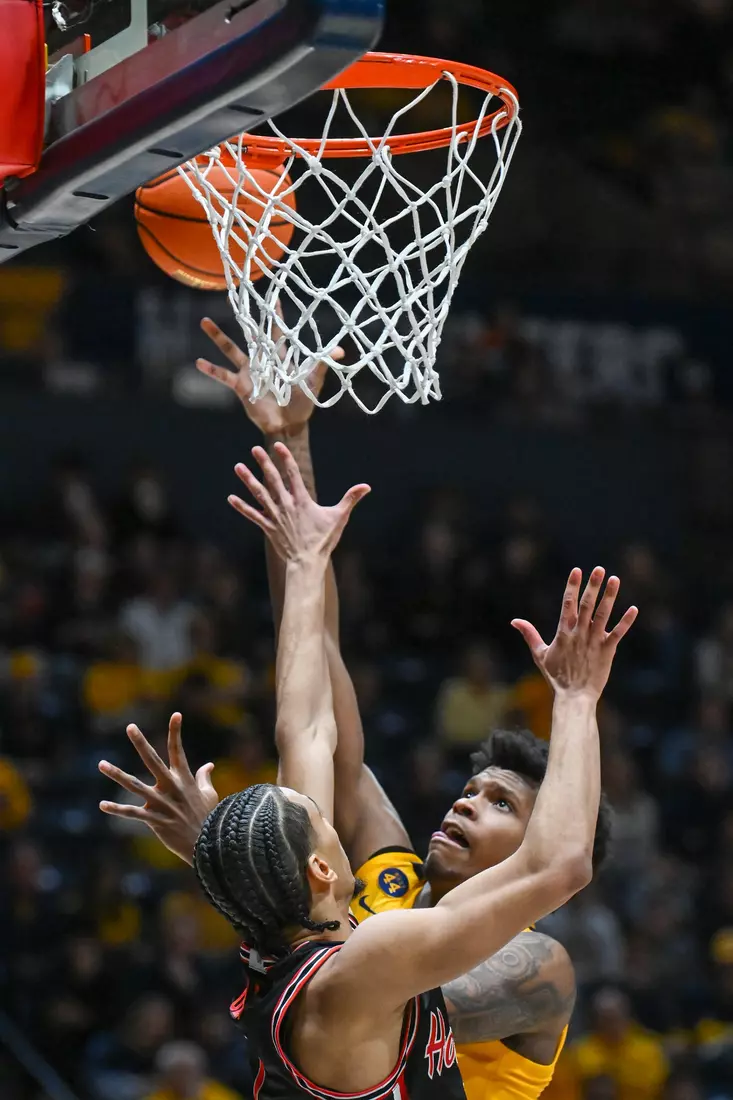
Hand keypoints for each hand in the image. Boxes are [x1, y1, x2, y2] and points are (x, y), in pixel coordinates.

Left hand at [98, 713, 218, 865]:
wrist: (208, 844)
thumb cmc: (210, 818)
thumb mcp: (209, 795)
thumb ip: (205, 778)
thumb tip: (209, 765)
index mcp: (184, 779)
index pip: (178, 751)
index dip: (176, 732)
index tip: (176, 714)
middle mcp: (171, 787)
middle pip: (153, 760)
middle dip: (141, 743)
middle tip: (130, 727)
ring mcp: (161, 803)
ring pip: (134, 785)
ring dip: (117, 774)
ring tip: (101, 764)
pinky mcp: (154, 819)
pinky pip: (132, 813)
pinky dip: (117, 809)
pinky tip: (102, 805)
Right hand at [196, 310, 343, 434]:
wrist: (289, 425)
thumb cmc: (303, 403)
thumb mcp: (313, 383)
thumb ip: (322, 365)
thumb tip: (340, 351)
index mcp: (281, 356)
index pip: (277, 330)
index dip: (275, 314)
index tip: (271, 295)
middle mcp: (263, 359)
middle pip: (250, 333)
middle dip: (242, 316)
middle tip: (230, 296)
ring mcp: (250, 371)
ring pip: (230, 349)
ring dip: (218, 337)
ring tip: (204, 322)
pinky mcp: (241, 386)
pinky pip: (223, 375)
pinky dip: (211, 370)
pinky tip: (199, 362)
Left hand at [229, 443, 369, 562]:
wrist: (307, 562)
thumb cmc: (324, 540)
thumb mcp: (339, 517)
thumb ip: (351, 499)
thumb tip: (366, 487)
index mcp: (302, 500)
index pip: (292, 474)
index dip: (285, 458)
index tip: (277, 444)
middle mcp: (286, 505)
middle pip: (273, 480)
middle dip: (264, 464)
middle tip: (254, 449)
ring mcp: (275, 516)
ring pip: (259, 494)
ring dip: (248, 480)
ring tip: (237, 466)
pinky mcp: (268, 528)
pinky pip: (253, 515)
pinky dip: (242, 507)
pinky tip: (231, 498)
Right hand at [512, 567, 637, 700]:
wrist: (574, 697)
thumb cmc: (556, 676)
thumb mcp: (540, 654)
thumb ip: (529, 635)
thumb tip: (514, 621)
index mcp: (564, 632)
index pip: (567, 604)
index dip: (572, 586)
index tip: (577, 570)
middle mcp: (579, 634)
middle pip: (586, 605)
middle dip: (593, 586)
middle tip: (599, 569)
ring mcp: (594, 641)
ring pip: (603, 614)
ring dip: (609, 596)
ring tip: (615, 579)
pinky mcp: (607, 651)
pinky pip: (618, 633)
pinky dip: (626, 621)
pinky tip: (634, 608)